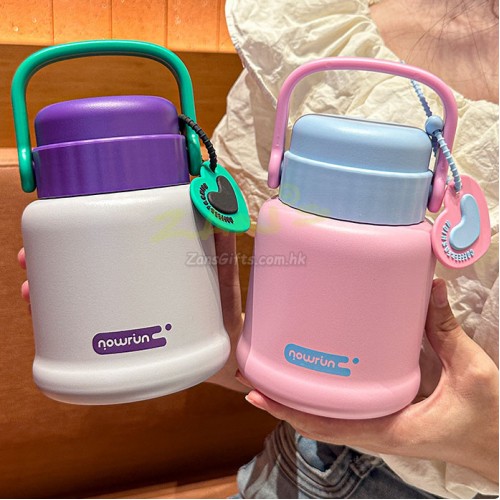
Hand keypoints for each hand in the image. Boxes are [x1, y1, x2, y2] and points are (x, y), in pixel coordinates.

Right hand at [18, 236, 245, 391]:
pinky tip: (49, 324)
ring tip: (32, 291)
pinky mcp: (125, 336)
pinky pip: (89, 326)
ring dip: (51, 291)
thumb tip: (223, 212)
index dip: (83, 226)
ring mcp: (128, 310)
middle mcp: (135, 284)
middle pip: (86, 265)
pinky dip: (64, 324)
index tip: (61, 219)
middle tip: (31, 261)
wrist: (225, 359)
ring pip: (80, 295)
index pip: (114, 238)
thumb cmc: (224, 314)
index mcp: (153, 266)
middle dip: (54, 261)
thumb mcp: (223, 280)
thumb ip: (223, 251)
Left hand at [242, 279, 498, 482]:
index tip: (258, 394)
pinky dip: (318, 400)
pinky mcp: (383, 418)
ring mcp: (376, 428)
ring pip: (324, 420)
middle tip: (251, 374)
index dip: (289, 412)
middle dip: (281, 402)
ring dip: (295, 401)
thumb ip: (447, 330)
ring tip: (268, 374)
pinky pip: (341, 413)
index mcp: (388, 429)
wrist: (497, 444)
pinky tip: (309, 380)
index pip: (327, 426)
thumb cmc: (487, 418)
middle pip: (314, 423)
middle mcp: (374, 433)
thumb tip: (430, 287)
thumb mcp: (471, 373)